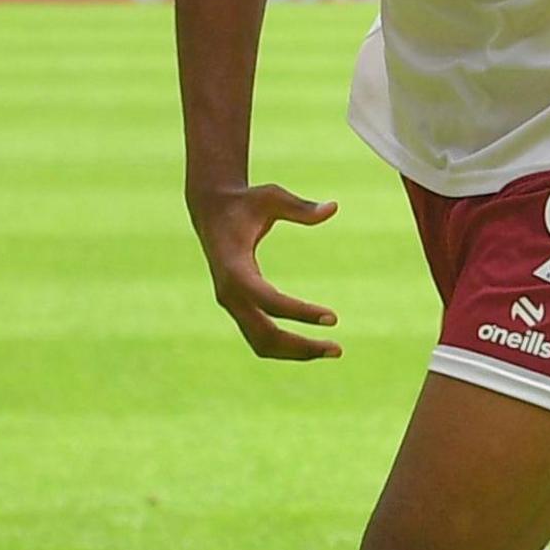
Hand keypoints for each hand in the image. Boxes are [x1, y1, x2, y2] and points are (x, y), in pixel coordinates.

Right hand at [189, 181, 341, 360]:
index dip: (301, 312)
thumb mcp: (272, 196)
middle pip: (264, 334)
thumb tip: (334, 207)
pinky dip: (285, 346)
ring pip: (261, 343)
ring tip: (330, 351)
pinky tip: (313, 345)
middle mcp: (228, 292)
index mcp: (234, 267)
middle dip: (301, 346)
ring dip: (295, 352)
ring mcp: (230, 303)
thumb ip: (301, 207)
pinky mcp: (236, 307)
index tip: (334, 318)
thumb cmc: (246, 202)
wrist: (211, 211)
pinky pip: (259, 337)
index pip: (269, 301)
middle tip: (338, 350)